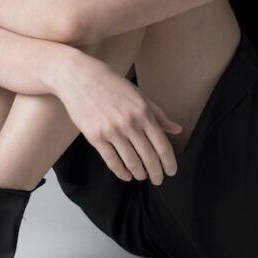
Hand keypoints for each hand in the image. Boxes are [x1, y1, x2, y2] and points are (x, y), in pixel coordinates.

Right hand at [53, 51, 182, 184]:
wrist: (80, 78)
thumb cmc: (112, 84)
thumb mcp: (139, 95)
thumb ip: (159, 114)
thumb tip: (177, 129)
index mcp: (144, 112)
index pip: (162, 145)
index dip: (169, 162)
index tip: (171, 171)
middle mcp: (130, 124)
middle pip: (149, 157)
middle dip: (156, 173)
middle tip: (158, 180)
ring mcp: (112, 131)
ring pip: (131, 162)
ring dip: (140, 174)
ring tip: (143, 176)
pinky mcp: (96, 137)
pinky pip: (112, 161)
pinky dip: (121, 172)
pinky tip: (126, 175)